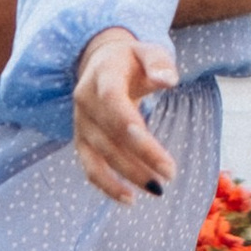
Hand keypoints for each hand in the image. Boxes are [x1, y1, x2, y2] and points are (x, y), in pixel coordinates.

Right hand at [73, 29, 178, 202]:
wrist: (102, 63)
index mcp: (102, 75)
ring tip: (158, 189)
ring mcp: (80, 121)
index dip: (135, 132)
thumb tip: (168, 80)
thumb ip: (159, 63)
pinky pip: (89, 166)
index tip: (162, 153)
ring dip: (128, 174)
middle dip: (140, 157)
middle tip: (170, 174)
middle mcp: (85, 99)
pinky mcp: (80, 139)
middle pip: (110, 134)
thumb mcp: (147, 52)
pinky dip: (107, 185)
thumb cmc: (132, 61)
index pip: (114, 104)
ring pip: (100, 154)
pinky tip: (130, 199)